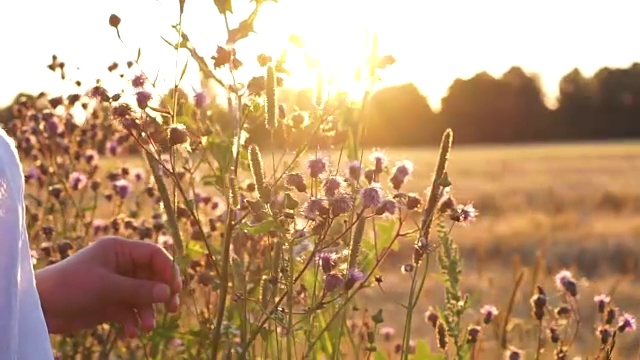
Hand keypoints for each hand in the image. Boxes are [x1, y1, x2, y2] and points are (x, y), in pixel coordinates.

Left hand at [36, 236, 180, 336]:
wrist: (41, 308)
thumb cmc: (71, 287)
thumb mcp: (106, 287)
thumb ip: (139, 290)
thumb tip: (168, 293)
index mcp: (119, 250)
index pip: (153, 255)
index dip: (168, 270)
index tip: (175, 289)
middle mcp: (121, 265)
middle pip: (153, 276)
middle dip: (162, 294)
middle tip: (172, 309)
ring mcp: (117, 285)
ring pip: (144, 296)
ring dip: (148, 312)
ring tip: (146, 327)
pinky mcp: (111, 303)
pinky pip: (131, 311)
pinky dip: (134, 321)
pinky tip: (130, 333)